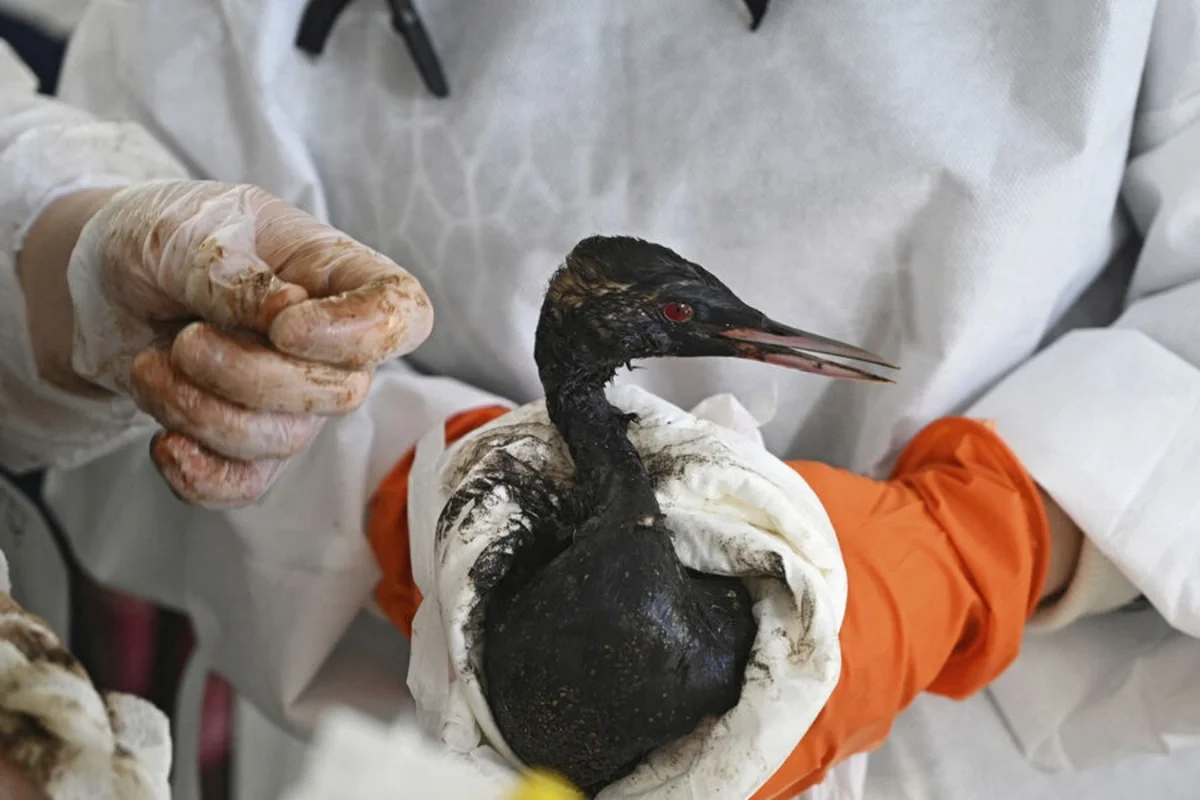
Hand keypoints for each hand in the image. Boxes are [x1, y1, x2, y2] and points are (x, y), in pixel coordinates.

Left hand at [20, 181, 432, 507]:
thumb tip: (289, 310)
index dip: (363, 334)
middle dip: (250, 377)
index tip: (286, 327)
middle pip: (340, 392)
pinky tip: (163, 444)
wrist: (103, 281)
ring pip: (284, 439)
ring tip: (152, 365)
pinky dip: (201, 476)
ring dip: (202, 412)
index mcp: (335, 274)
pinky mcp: (246, 441)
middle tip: (186, 340)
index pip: (404, 314)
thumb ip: (236, 273)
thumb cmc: (164, 236)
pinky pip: (246, 483)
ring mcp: (293, 398)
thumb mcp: (187, 231)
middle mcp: (329, 343)